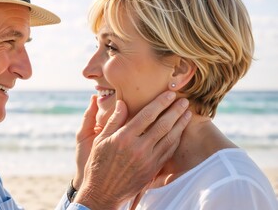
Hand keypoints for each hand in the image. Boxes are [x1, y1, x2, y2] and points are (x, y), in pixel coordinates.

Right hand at [74, 91, 190, 208]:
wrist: (103, 192)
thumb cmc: (98, 163)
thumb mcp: (100, 139)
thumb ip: (113, 120)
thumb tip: (122, 103)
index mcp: (124, 137)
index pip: (147, 115)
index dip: (160, 103)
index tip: (169, 94)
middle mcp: (138, 148)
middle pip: (163, 125)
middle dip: (175, 111)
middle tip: (184, 101)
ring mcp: (148, 160)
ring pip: (169, 138)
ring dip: (180, 124)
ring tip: (187, 113)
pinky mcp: (152, 170)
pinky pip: (168, 152)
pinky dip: (176, 140)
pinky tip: (180, 132)